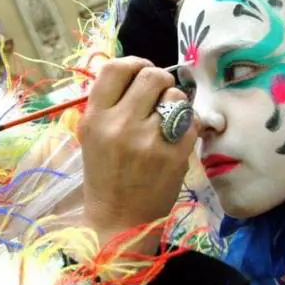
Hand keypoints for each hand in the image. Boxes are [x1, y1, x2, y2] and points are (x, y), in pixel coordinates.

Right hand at [78, 58, 196, 248]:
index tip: (140, 72)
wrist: (118, 220)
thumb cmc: (104, 175)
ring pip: (176, 96)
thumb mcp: (92, 137)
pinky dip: (188, 126)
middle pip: (152, 75)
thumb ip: (108, 104)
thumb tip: (135, 71)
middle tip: (158, 97)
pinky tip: (176, 138)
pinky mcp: (175, 155)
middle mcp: (120, 125)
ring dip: (175, 104)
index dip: (133, 63)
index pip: (115, 68)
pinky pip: (192, 121)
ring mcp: (149, 141)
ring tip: (166, 122)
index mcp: (95, 118)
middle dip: (160, 82)